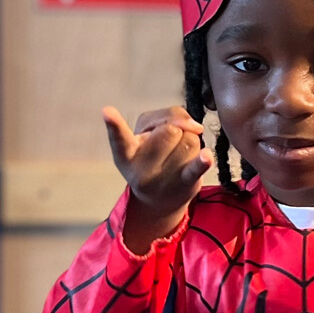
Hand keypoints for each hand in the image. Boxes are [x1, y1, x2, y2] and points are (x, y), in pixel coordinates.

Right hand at [102, 106, 214, 250]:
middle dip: (176, 131)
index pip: (120, 137)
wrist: (159, 200)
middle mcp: (141, 168)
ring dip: (190, 142)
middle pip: (170, 130)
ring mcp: (163, 178)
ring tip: (179, 156)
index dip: (114, 124)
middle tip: (169, 146)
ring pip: (189, 140)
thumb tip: (194, 126)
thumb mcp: (147, 133)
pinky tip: (206, 156)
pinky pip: (196, 168)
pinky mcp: (185, 183)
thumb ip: (167, 116)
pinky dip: (202, 161)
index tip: (107, 112)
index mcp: (126, 152)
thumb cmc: (152, 156)